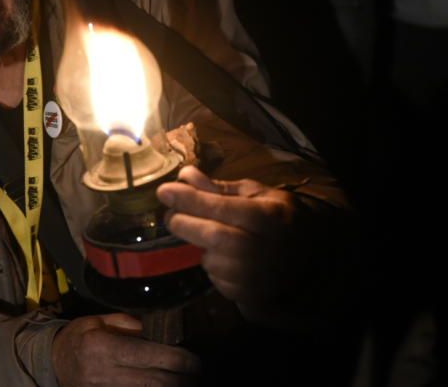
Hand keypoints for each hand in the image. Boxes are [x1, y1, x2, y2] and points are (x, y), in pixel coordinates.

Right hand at [52, 312, 199, 386]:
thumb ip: (130, 325)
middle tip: (196, 374)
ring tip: (185, 382)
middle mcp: (104, 373)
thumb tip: (163, 331)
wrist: (54, 363)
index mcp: (102, 346)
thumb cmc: (79, 337)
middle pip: (157, 382)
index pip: (151, 356)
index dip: (180, 360)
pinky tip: (164, 386)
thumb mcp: (99, 321)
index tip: (194, 360)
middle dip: (183, 379)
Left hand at [157, 166, 304, 322]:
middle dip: (183, 223)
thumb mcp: (257, 196)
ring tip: (207, 236)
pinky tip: (222, 257)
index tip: (163, 191)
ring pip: (210, 260)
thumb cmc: (277, 221)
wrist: (307, 263)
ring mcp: (256, 277)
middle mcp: (263, 249)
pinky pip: (215, 278)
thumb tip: (186, 176)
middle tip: (170, 214)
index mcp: (268, 217)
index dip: (190, 199)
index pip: (222, 207)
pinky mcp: (248, 296)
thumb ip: (220, 188)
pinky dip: (211, 265)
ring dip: (199, 246)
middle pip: (212, 236)